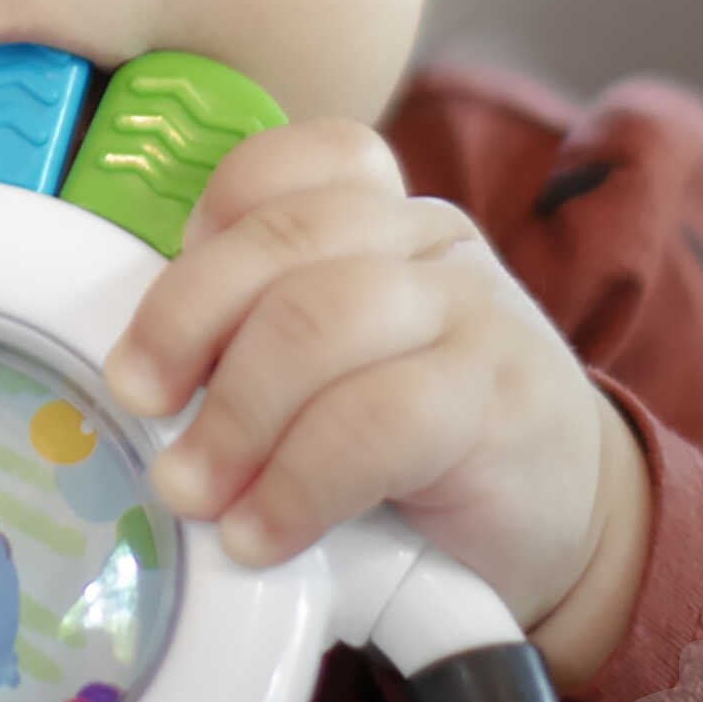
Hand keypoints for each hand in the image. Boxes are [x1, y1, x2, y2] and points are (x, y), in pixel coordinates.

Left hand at [102, 118, 653, 688]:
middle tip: (141, 408)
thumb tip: (136, 389)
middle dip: (185, 325)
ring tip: (196, 492)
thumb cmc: (418, 445)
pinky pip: (377, 422)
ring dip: (236, 416)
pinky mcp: (499, 398)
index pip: (280, 169)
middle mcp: (426, 241)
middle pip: (281, 241)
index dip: (203, 233)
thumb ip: (255, 342)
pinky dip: (299, 484)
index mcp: (375, 215)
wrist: (566, 520)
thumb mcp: (332, 370)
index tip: (162, 324)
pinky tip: (264, 532)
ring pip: (320, 320)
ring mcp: (471, 310)